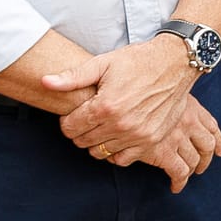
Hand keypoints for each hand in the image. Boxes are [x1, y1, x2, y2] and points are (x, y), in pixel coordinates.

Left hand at [46, 34, 200, 157]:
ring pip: (99, 152)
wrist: (176, 63)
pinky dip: (115, 152)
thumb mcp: (104, 63)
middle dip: (80, 130)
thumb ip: (73, 77)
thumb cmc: (138, 60)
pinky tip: (116, 137)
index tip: (76, 112)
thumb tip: (44, 81)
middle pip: (82, 141)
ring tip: (103, 125)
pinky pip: (122, 159)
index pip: (69, 128)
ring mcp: (137, 134)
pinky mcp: (151, 140)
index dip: (67, 120)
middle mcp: (120, 124)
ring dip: (96, 141)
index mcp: (105, 106)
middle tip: (89, 117)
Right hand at [110, 95, 220, 193]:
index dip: (218, 140)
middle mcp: (188, 121)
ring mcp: (177, 136)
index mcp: (190, 106)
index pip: (211, 125)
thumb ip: (167, 101)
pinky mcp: (163, 151)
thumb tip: (168, 110)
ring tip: (189, 175)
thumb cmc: (133, 85)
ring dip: (194, 168)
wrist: (118, 94)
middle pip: (208, 144)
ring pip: (195, 159)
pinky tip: (175, 187)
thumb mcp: (160, 90)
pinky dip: (179, 180)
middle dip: (207, 158)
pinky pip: (178, 171)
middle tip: (203, 166)